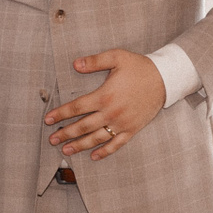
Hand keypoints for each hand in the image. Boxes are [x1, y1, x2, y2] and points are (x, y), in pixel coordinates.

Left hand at [44, 49, 164, 160]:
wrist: (164, 79)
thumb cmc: (139, 67)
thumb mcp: (117, 57)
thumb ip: (95, 61)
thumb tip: (75, 64)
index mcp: (105, 95)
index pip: (77, 107)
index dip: (61, 114)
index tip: (48, 119)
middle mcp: (111, 112)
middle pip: (83, 126)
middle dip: (65, 133)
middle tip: (52, 139)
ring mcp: (122, 123)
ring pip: (97, 138)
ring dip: (80, 145)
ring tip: (66, 150)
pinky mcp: (132, 129)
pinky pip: (116, 144)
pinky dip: (104, 152)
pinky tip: (94, 156)